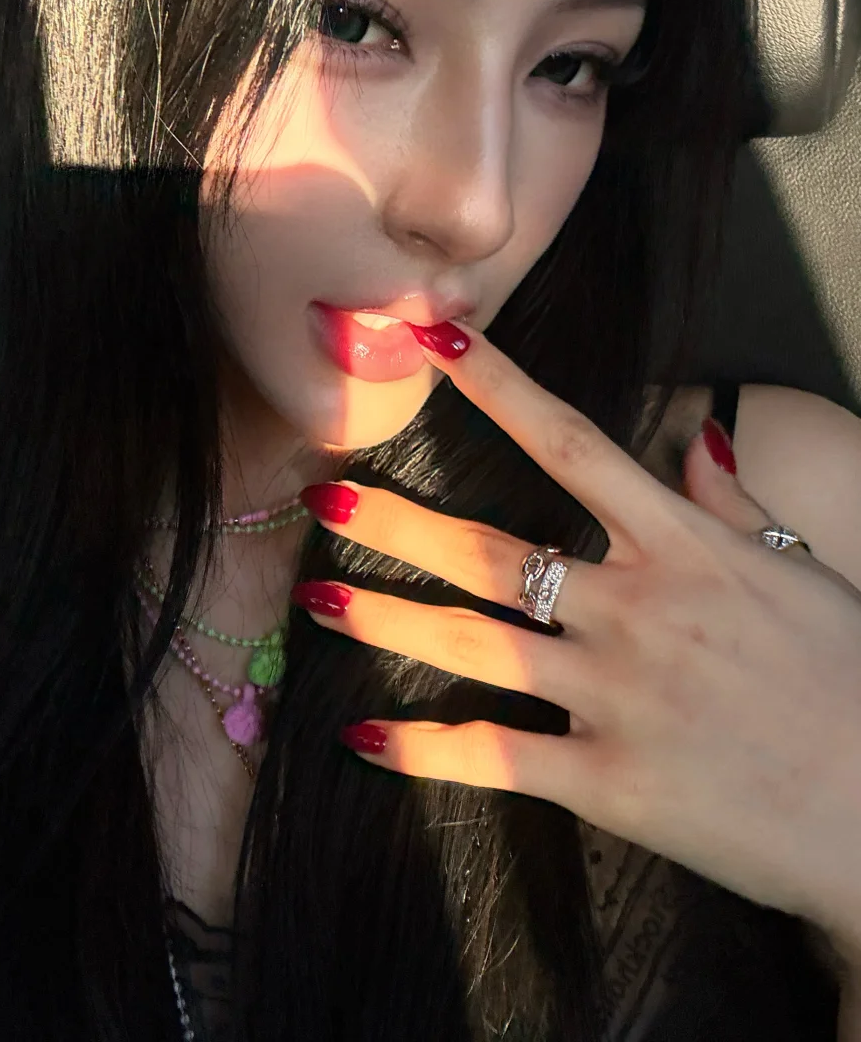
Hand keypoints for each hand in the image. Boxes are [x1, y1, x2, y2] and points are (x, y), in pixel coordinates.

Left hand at [292, 322, 860, 954]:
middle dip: (398, 522)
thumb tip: (695, 436)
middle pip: (488, 550)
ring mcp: (616, 695)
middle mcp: (637, 608)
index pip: (571, 443)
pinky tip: (365, 739)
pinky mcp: (610, 781)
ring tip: (317, 601)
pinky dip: (423, 749)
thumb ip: (730, 501)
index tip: (435, 341)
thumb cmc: (853, 676)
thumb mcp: (799, 567)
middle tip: (323, 497)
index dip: (496, 387)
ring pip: (472, 644)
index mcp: (683, 545)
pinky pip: (495, 755)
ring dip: (385, 619)